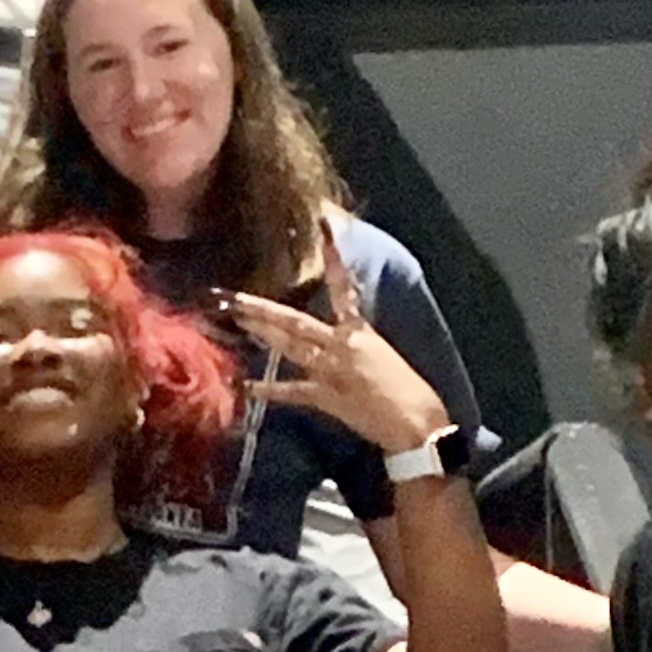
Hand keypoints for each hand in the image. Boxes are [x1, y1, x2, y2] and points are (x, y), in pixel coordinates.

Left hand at [226, 248, 451, 463]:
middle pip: (295, 322)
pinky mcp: (326, 398)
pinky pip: (292, 392)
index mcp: (360, 332)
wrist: (416, 421)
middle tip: (234, 297)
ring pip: (290, 347)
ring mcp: (330, 371)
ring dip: (262, 335)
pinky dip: (270, 390)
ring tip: (238, 322)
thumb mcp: (384, 356)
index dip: (333, 260)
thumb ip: (358, 343)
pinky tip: (247, 386)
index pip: (344, 288)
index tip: (323, 230)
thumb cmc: (409, 390)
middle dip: (264, 309)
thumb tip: (343, 336)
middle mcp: (341, 345)